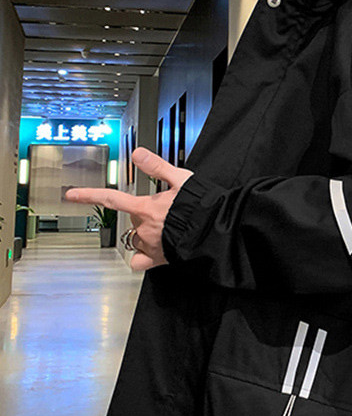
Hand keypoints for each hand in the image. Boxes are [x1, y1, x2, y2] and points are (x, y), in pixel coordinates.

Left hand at [65, 147, 193, 271]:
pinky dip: (141, 258)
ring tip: (164, 228)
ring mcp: (150, 245)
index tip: (72, 195)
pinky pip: (140, 262)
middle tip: (163, 211)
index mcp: (146, 207)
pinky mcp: (159, 258)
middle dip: (142, 216)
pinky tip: (152, 251)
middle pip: (131, 221)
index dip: (88, 195)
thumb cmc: (201, 205)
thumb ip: (157, 167)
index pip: (111, 199)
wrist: (214, 229)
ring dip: (143, 234)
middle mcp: (144, 228)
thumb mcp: (181, 179)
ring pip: (136, 239)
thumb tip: (138, 154)